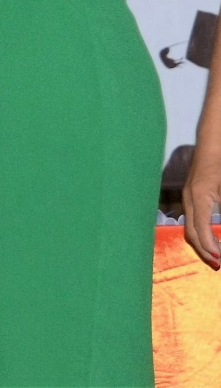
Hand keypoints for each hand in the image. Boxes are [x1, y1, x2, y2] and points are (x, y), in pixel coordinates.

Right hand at [182, 147, 220, 267]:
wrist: (214, 141)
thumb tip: (220, 229)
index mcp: (199, 197)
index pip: (201, 230)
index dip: (211, 248)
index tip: (220, 260)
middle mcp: (189, 198)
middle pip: (190, 231)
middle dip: (204, 250)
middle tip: (218, 264)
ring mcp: (188, 195)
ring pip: (189, 225)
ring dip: (201, 242)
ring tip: (215, 255)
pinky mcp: (190, 193)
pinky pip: (191, 217)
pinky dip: (199, 231)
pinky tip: (210, 236)